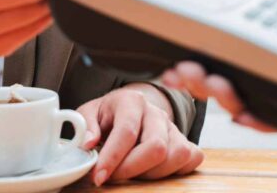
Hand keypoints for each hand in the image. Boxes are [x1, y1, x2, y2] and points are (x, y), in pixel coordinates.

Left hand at [77, 87, 203, 184]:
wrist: (127, 109)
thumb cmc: (106, 115)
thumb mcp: (88, 114)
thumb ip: (85, 126)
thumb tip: (89, 143)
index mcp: (131, 101)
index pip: (127, 131)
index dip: (112, 158)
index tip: (99, 176)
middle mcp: (155, 112)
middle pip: (156, 147)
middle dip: (132, 169)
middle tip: (114, 176)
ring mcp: (173, 126)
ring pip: (176, 155)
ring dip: (152, 173)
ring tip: (132, 172)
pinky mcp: (185, 139)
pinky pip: (192, 158)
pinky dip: (175, 171)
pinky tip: (153, 170)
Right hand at [163, 0, 276, 132]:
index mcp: (233, 44)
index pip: (200, 65)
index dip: (182, 71)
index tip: (169, 68)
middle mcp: (251, 67)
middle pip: (214, 88)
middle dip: (195, 84)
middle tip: (185, 71)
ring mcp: (275, 83)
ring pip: (240, 105)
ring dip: (219, 99)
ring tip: (215, 81)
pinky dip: (258, 120)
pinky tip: (243, 113)